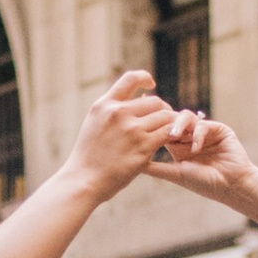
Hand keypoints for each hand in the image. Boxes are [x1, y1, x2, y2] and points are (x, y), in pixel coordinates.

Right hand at [65, 71, 179, 200]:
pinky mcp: (143, 147)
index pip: (130, 78)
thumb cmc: (89, 157)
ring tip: (171, 132)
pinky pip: (167, 134)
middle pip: (154, 101)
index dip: (144, 77)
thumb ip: (111, 112)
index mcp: (104, 105)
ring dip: (171, 124)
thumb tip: (135, 102)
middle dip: (163, 109)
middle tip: (165, 120)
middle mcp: (118, 113)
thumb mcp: (94, 124)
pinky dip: (173, 136)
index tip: (151, 84)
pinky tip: (172, 142)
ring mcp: (132, 130)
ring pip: (165, 117)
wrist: (84, 180)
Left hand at [146, 111, 257, 212]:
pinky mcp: (218, 129)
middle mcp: (189, 136)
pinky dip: (197, 135)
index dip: (150, 123)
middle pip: (172, 119)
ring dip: (179, 125)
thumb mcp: (175, 174)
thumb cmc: (203, 183)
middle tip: (156, 124)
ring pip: (186, 117)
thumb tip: (131, 164)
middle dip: (164, 121)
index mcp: (177, 146)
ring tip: (174, 135)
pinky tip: (196, 148)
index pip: (160, 129)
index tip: (136, 117)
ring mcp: (204, 131)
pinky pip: (203, 125)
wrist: (231, 186)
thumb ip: (155, 167)